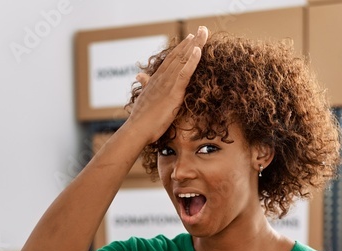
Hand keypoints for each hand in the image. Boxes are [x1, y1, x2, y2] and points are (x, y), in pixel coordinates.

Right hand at [123, 26, 208, 143]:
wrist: (137, 129)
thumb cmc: (141, 118)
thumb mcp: (144, 97)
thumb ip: (145, 84)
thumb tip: (140, 75)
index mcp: (157, 79)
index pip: (171, 59)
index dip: (182, 48)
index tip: (190, 38)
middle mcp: (162, 78)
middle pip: (179, 55)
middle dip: (192, 42)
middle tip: (202, 29)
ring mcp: (168, 84)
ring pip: (183, 60)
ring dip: (195, 46)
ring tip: (204, 33)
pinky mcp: (174, 92)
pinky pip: (185, 73)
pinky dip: (192, 61)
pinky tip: (199, 50)